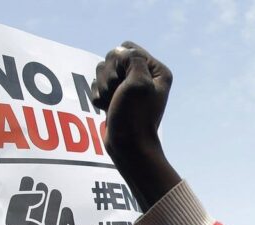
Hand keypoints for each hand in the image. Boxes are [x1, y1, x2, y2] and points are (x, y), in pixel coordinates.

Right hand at [91, 42, 171, 161]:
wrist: (128, 146)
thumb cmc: (135, 116)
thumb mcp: (139, 82)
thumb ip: (132, 58)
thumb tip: (119, 52)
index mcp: (157, 71)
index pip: (128, 48)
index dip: (119, 61)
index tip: (124, 81)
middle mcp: (144, 76)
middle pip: (112, 58)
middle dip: (109, 76)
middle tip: (118, 94)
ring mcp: (129, 87)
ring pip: (102, 72)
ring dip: (102, 87)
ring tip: (113, 103)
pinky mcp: (116, 97)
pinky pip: (97, 86)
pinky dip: (98, 97)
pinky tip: (107, 109)